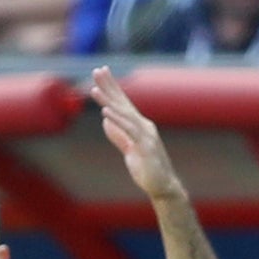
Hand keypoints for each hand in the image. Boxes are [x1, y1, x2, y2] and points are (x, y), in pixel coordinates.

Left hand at [90, 67, 182, 201]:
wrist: (163, 187)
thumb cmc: (147, 170)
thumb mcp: (129, 150)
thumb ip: (118, 136)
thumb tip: (107, 122)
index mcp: (139, 126)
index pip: (123, 103)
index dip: (112, 88)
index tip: (102, 73)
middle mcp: (143, 126)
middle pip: (123, 102)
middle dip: (110, 86)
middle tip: (98, 70)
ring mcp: (145, 135)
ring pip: (124, 114)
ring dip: (109, 101)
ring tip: (94, 90)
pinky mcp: (145, 146)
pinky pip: (129, 130)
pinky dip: (117, 120)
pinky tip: (105, 112)